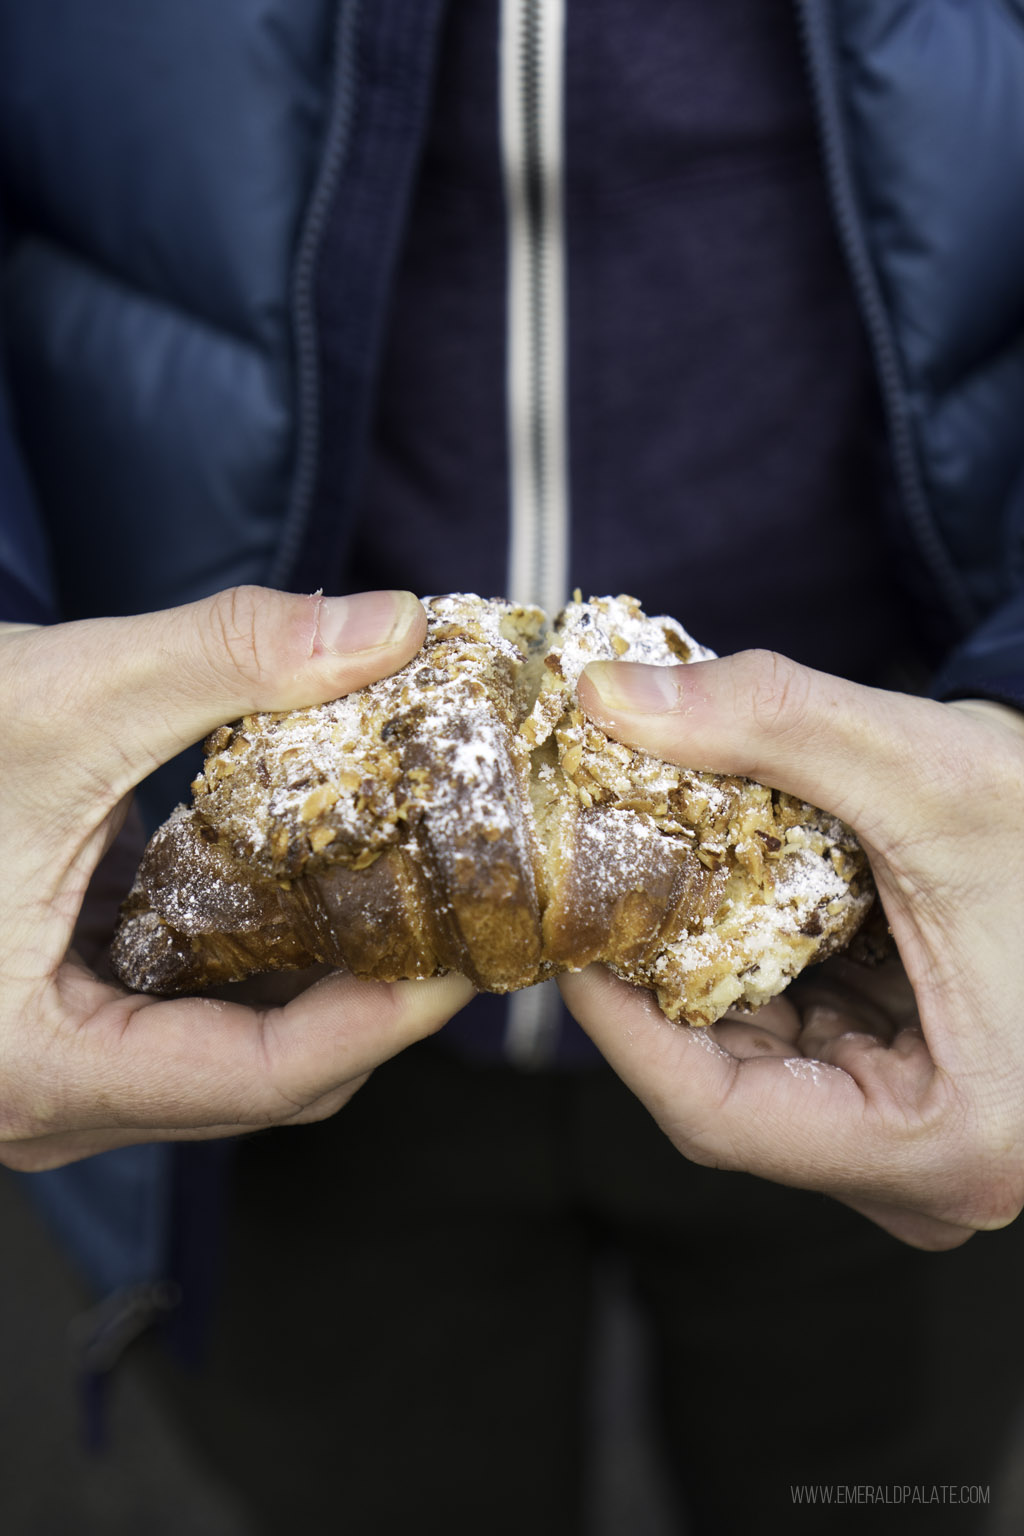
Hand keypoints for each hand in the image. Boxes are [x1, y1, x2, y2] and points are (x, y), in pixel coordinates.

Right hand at [0, 586, 472, 1171]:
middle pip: (256, 1083)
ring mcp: (42, 1068)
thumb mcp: (55, 698)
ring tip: (396, 898)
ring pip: (222, 1060)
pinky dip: (252, 965)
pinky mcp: (48, 1021)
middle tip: (451, 916)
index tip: (469, 957)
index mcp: (32, 1063)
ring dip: (315, 985)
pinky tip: (293, 886)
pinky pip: (180, 1022)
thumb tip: (388, 628)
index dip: (386, 1020)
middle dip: (367, 1005)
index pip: (258, 1079)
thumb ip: (226, 660)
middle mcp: (40, 1096)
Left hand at [559, 649, 1023, 1249]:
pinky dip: (739, 981)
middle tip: (592, 900)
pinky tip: (713, 910)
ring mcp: (911, 1142)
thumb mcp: (919, 765)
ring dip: (690, 982)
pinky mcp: (897, 1100)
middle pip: (723, 1098)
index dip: (620, 1032)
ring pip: (747, 1075)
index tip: (567, 942)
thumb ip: (765, 721)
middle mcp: (931, 1173)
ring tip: (644, 893)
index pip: (720, 1118)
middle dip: (649, 994)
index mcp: (950, 1139)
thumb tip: (610, 698)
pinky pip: (784, 1054)